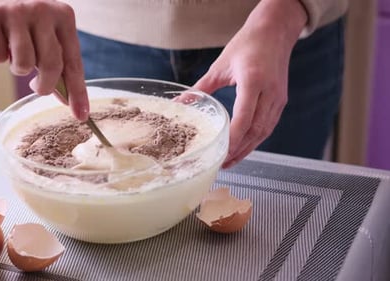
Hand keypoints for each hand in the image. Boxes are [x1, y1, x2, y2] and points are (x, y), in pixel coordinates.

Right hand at [0, 0, 88, 120]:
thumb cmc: (21, 14)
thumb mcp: (45, 30)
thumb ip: (55, 60)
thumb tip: (66, 98)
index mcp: (64, 16)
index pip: (74, 62)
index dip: (78, 92)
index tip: (81, 115)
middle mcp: (44, 11)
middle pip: (52, 66)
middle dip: (44, 86)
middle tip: (37, 86)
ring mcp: (17, 12)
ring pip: (22, 64)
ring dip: (17, 67)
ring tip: (13, 51)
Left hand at [193, 0, 306, 167]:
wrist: (275, 32)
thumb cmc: (247, 45)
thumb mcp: (220, 66)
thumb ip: (200, 88)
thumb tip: (180, 104)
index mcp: (253, 80)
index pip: (245, 117)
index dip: (234, 138)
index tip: (221, 152)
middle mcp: (270, 91)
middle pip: (256, 130)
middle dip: (239, 149)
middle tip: (222, 163)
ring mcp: (278, 97)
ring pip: (264, 131)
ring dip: (248, 148)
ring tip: (231, 160)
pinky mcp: (281, 100)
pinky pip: (268, 125)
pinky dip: (256, 138)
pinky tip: (244, 146)